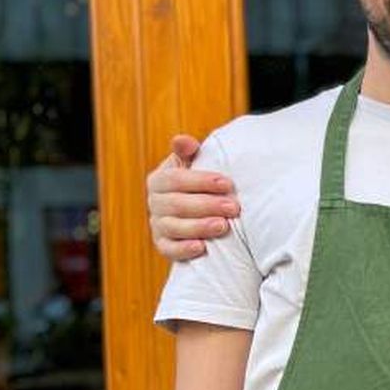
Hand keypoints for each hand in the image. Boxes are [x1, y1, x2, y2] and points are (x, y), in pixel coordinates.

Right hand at [147, 134, 238, 260]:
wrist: (202, 209)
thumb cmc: (202, 182)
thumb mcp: (195, 164)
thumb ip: (189, 152)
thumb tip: (182, 140)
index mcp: (160, 180)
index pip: (175, 179)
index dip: (201, 181)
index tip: (227, 184)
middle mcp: (155, 202)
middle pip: (176, 205)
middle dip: (207, 205)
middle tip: (233, 208)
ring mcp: (158, 225)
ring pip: (173, 227)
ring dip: (199, 227)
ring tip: (223, 226)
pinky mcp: (163, 245)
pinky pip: (169, 249)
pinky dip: (183, 249)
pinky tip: (201, 248)